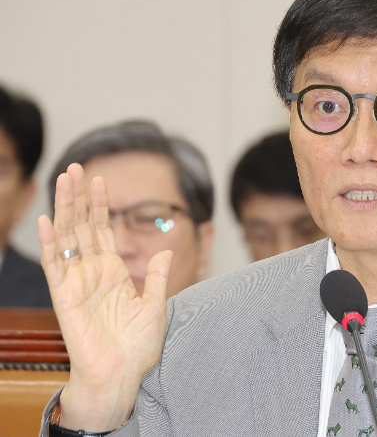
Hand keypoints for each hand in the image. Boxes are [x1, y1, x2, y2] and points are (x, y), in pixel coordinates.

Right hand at [38, 163, 171, 430]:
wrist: (122, 374)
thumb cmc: (137, 346)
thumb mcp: (155, 305)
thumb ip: (157, 277)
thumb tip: (164, 251)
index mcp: (113, 272)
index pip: (103, 230)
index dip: (101, 205)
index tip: (101, 179)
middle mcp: (92, 272)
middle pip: (82, 226)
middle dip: (79, 197)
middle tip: (77, 168)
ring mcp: (77, 282)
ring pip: (67, 237)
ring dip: (64, 208)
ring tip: (65, 179)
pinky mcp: (65, 296)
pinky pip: (55, 265)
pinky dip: (51, 243)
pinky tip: (47, 220)